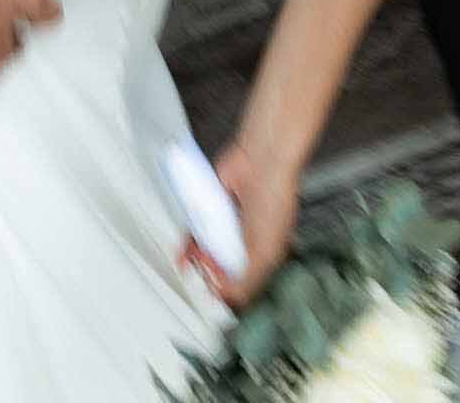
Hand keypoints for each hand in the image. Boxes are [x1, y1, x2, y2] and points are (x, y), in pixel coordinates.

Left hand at [186, 139, 298, 308]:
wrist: (260, 161)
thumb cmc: (274, 198)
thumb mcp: (267, 252)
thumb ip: (247, 281)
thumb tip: (227, 297)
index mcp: (264, 253)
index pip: (244, 281)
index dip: (230, 289)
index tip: (221, 290)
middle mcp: (246, 240)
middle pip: (222, 269)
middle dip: (211, 275)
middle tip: (208, 272)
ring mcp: (228, 226)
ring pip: (207, 252)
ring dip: (198, 262)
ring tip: (198, 261)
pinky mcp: (212, 211)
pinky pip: (195, 232)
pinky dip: (187, 245)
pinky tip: (185, 255)